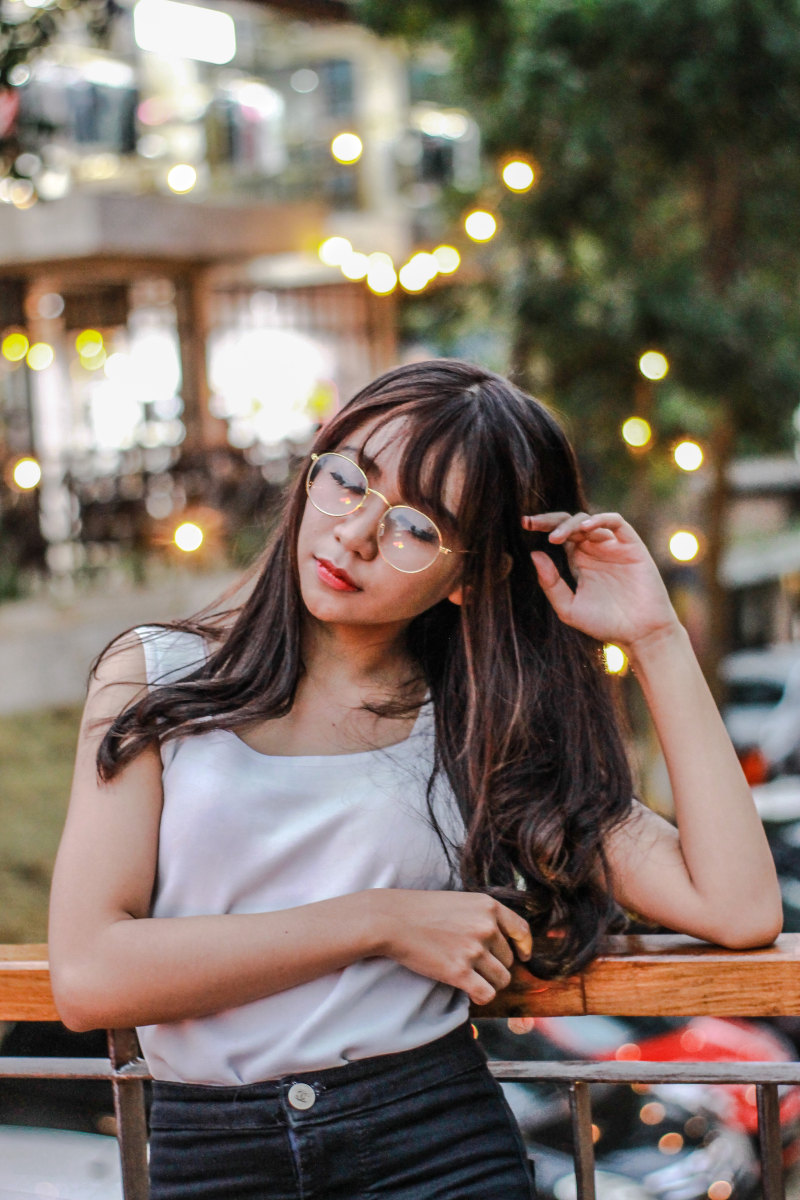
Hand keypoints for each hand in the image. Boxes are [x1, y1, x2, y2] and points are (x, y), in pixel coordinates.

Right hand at [370, 889, 531, 1005]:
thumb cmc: (420, 910)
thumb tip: (499, 939)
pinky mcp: (459, 972)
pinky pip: (486, 993)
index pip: (522, 930)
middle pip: (508, 959)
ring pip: (501, 979)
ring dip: (490, 983)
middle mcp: (486, 927)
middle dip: (495, 966)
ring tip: (472, 979)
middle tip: (474, 965)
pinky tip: (470, 992)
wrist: (391, 920)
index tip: (523, 956)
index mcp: (488, 906)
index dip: (524, 947)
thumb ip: (482, 916)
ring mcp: (474, 950)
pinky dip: (481, 996)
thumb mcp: (459, 901)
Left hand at [523, 511, 679, 651]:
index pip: (559, 535)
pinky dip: (600, 519)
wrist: (640, 635)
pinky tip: (584, 528)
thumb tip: (534, 554)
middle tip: (531, 523)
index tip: (524, 524)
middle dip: (549, 520)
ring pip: (589, 521)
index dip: (543, 526)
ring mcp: (613, 547)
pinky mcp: (632, 546)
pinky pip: (616, 523)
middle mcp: (595, 550)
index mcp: (579, 561)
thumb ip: (551, 583)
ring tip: (555, 538)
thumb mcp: (568, 608)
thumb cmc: (605, 625)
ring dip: (570, 525)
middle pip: (570, 523)